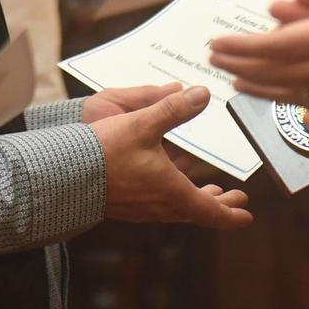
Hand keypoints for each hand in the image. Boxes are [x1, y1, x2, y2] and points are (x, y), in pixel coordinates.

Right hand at [90, 87, 253, 228]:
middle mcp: (159, 206)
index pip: (209, 211)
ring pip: (177, 209)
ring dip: (196, 200)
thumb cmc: (104, 150)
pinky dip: (174, 197)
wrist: (63, 173)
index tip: (246, 214)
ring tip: (208, 191)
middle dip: (218, 205)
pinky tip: (168, 184)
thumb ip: (173, 108)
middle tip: (236, 200)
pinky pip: (159, 206)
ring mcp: (141, 209)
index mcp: (171, 191)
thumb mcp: (142, 123)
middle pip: (196, 211)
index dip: (230, 213)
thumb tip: (203, 94)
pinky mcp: (125, 205)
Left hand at [207, 0, 308, 116]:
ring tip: (235, 81)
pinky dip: (288, 100)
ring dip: (258, 87)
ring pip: (290, 93)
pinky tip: (278, 96)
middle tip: (214, 60)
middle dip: (240, 66)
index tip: (217, 44)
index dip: (242, 47)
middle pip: (274, 72)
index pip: (274, 46)